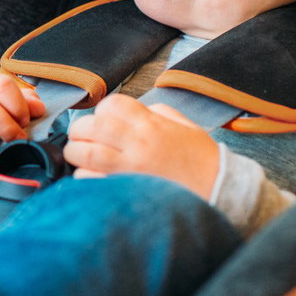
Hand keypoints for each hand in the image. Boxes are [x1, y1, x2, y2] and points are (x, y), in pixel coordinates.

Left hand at [64, 94, 219, 198]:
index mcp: (151, 123)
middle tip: (83, 139)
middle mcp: (138, 143)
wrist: (220, 190)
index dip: (101, 112)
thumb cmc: (201, 159)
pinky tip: (92, 177)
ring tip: (81, 157)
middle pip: (90, 126)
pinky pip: (89, 180)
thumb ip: (154, 113)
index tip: (104, 122)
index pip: (111, 105)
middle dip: (80, 131)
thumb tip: (130, 113)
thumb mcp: (182, 125)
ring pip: (83, 152)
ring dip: (76, 153)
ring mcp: (130, 168)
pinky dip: (84, 177)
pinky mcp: (125, 191)